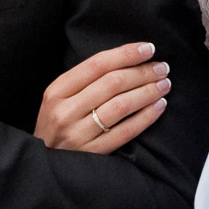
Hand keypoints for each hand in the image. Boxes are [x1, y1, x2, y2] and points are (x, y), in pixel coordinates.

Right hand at [35, 43, 167, 152]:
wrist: (44, 159)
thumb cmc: (57, 123)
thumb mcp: (59, 97)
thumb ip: (85, 80)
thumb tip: (127, 59)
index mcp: (57, 91)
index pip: (97, 64)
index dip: (126, 54)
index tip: (149, 48)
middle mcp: (66, 111)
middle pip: (112, 83)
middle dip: (142, 72)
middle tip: (162, 68)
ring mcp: (79, 134)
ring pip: (121, 106)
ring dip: (148, 92)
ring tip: (164, 84)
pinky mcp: (93, 153)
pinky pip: (126, 132)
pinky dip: (146, 117)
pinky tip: (159, 106)